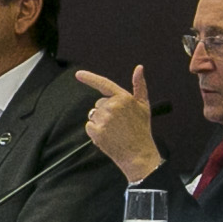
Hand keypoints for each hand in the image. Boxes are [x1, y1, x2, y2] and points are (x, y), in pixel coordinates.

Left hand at [75, 66, 164, 182]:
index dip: (89, 78)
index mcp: (124, 97)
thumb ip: (140, 85)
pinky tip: (108, 137)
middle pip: (99, 104)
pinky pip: (89, 126)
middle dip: (105, 112)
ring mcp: (104, 119)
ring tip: (115, 131)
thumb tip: (139, 67)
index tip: (78, 74)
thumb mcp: (144, 105)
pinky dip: (95, 132)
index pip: (103, 84)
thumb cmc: (141, 129)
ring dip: (100, 122)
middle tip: (119, 124)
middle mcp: (113, 106)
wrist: (139, 154)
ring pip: (93, 115)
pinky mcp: (97, 131)